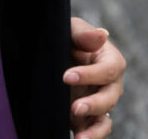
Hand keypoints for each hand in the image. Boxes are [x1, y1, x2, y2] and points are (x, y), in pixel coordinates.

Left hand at [65, 16, 125, 138]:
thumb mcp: (70, 30)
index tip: (66, 77)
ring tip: (80, 136)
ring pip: (105, 116)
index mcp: (108, 59)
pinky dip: (90, 136)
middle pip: (110, 97)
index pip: (109, 70)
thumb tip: (102, 34)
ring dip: (95, 128)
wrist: (48, 51)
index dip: (90, 75)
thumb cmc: (64, 36)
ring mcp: (98, 100)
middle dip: (94, 104)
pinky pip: (96, 128)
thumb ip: (83, 35)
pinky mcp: (87, 114)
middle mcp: (108, 83)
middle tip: (74, 107)